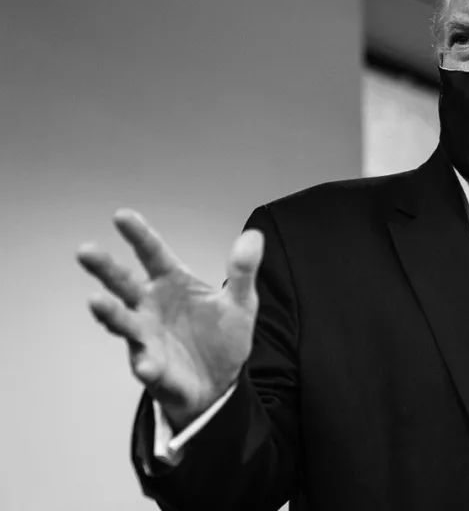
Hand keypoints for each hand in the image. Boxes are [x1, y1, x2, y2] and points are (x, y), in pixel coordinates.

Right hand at [76, 209, 263, 430]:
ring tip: (96, 301)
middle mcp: (150, 307)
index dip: (138, 235)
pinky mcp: (152, 368)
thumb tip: (254, 236)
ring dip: (109, 313)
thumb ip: (244, 270)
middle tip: (85, 251)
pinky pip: (146, 366)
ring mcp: (146, 337)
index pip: (152, 254)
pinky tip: (147, 365)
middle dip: (104, 268)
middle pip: (123, 283)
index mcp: (172, 283)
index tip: (121, 215)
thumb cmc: (222, 337)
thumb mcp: (241, 302)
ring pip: (123, 322)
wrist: (222, 382)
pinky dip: (146, 365)